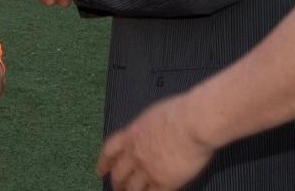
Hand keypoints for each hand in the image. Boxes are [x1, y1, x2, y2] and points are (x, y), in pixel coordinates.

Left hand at [97, 95, 214, 190]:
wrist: (194, 122)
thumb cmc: (181, 112)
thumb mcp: (154, 114)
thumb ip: (147, 128)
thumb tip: (149, 134)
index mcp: (132, 134)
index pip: (110, 151)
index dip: (104, 162)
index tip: (100, 170)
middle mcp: (136, 153)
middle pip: (119, 173)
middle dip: (116, 182)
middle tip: (116, 187)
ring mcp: (149, 169)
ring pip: (132, 188)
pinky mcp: (165, 182)